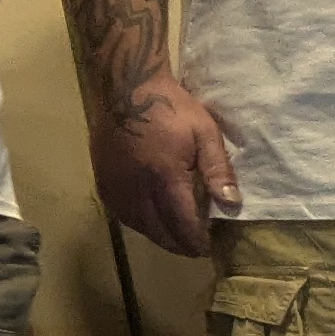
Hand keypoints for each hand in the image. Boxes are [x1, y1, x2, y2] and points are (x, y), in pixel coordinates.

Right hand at [92, 69, 239, 255]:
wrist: (126, 88)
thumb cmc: (171, 107)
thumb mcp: (205, 133)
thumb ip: (217, 169)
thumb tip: (231, 203)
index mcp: (165, 176)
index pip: (182, 223)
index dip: (196, 240)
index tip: (209, 247)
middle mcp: (136, 188)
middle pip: (158, 231)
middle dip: (179, 244)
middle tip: (195, 246)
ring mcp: (116, 186)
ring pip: (137, 226)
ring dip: (158, 235)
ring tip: (175, 236)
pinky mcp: (103, 180)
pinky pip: (121, 214)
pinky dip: (138, 223)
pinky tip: (150, 219)